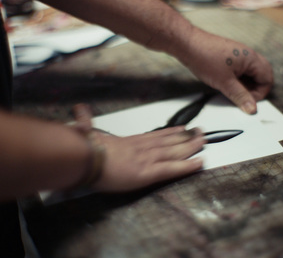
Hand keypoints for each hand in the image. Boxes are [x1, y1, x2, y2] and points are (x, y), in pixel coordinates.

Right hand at [72, 104, 204, 191]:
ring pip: (176, 152)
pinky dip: (188, 166)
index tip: (182, 128)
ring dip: (192, 146)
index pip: (155, 136)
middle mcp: (142, 148)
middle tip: (201, 132)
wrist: (84, 158)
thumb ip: (84, 121)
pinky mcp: (148, 172)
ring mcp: (147, 159)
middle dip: (187, 137)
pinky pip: (173, 169)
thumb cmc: (85, 148)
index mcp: (130, 142)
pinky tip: (200, 162)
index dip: (171, 132)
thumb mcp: (85, 132)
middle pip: (170, 142)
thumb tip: (77, 109)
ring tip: (204, 141)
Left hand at [176, 28, 273, 113]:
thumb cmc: (205, 58)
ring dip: (244, 84)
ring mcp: (238, 54)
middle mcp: (248, 54)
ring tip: (230, 91)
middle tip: (242, 98)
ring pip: (249, 73)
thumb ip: (240, 96)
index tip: (247, 102)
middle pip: (261, 75)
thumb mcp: (224, 83)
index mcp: (251, 58)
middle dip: (254, 89)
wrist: (187, 44)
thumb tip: (252, 108)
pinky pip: (239, 70)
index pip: (267, 79)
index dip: (260, 93)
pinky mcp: (229, 56)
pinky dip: (236, 79)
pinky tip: (225, 84)